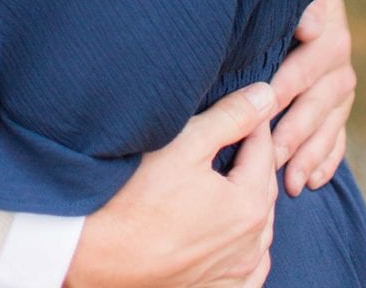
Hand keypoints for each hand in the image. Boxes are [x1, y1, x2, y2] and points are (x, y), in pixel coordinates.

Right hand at [64, 85, 276, 287]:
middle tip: (240, 134)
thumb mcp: (185, 144)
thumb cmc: (137, 196)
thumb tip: (267, 96)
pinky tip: (237, 238)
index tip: (248, 104)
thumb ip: (231, 117)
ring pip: (260, 231)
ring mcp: (236, 274)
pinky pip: (250, 271)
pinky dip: (249, 249)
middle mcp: (252, 245)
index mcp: (250, 206)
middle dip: (255, 160)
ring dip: (253, 202)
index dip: (256, 122)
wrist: (98, 254)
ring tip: (234, 178)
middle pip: (264, 189)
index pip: (264, 151)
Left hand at [267, 0, 355, 194]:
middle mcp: (340, 67)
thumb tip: (311, 28)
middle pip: (315, 106)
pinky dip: (327, 161)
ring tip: (290, 183)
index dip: (284, 90)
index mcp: (330, 38)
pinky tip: (313, 181)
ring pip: (327, 129)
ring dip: (309, 157)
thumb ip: (307, 4)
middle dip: (293, 134)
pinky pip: (338, 138)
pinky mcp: (342, 107)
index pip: (304, 68)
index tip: (263, 110)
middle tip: (270, 160)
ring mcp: (343, 90)